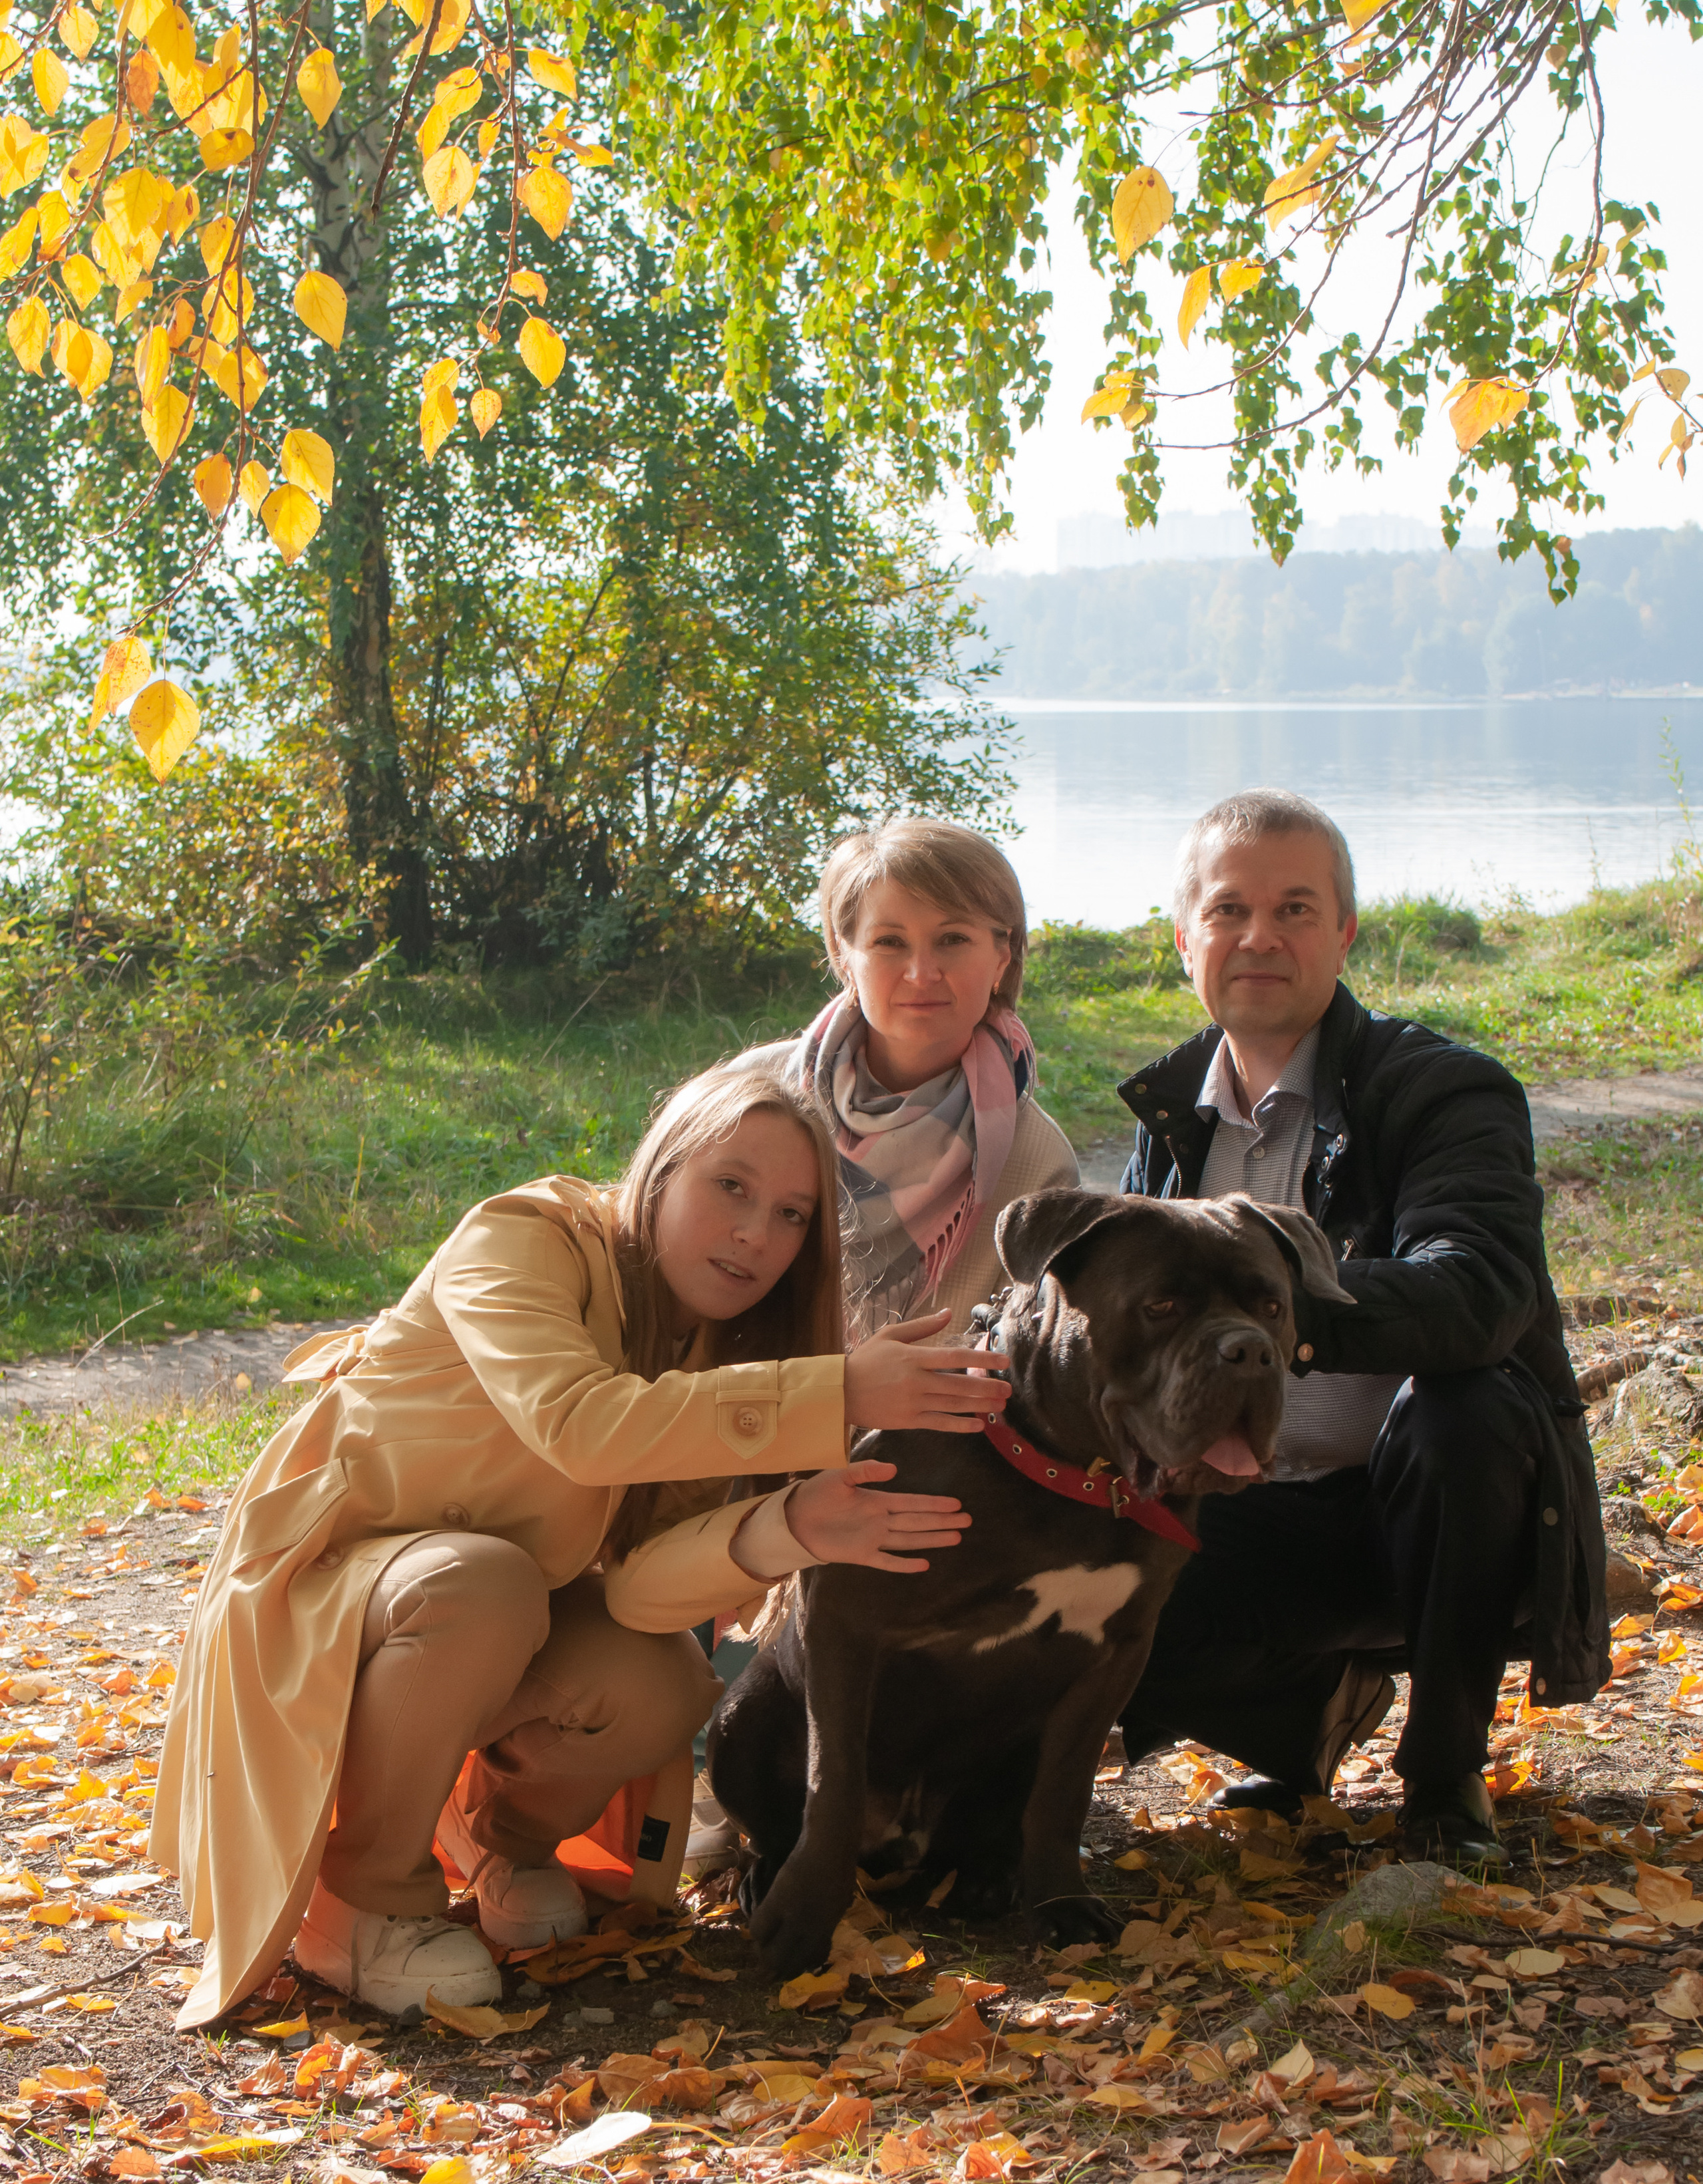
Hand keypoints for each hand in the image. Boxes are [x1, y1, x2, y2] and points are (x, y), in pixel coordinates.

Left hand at [786, 1460, 970, 1573]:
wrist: (794, 1518)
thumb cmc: (817, 1493)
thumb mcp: (840, 1475)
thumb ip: (866, 1471)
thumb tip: (894, 1469)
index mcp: (877, 1500)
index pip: (912, 1502)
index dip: (934, 1503)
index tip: (956, 1503)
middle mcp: (880, 1520)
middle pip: (917, 1522)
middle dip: (941, 1521)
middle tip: (967, 1520)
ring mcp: (873, 1539)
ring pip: (909, 1540)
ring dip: (931, 1539)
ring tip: (955, 1537)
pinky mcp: (861, 1555)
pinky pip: (887, 1562)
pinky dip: (904, 1565)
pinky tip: (923, 1565)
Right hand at [844, 1308, 1010, 1433]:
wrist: (839, 1392)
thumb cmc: (865, 1360)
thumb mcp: (890, 1335)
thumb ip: (922, 1326)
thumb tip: (948, 1313)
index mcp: (912, 1357)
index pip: (954, 1358)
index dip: (981, 1360)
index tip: (1002, 1361)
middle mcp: (915, 1381)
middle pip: (959, 1385)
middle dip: (987, 1388)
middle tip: (1008, 1389)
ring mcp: (912, 1403)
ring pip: (953, 1405)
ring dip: (979, 1406)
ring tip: (1000, 1406)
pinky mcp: (907, 1421)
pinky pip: (939, 1424)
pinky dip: (959, 1425)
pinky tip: (977, 1425)